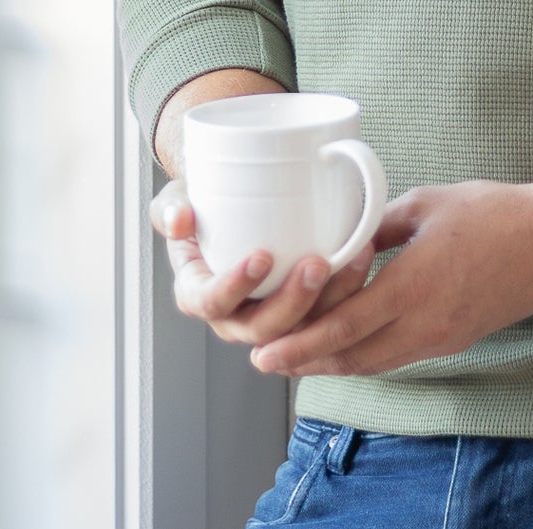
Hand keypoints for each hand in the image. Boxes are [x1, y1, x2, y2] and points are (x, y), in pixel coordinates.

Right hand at [149, 176, 375, 346]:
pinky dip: (347, 298)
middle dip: (293, 301)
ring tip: (355, 259)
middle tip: (317, 262)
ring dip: (331, 302)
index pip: (212, 303)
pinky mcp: (300, 315)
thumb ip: (170, 207)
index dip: (236, 287)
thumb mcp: (175, 200)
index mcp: (198, 294)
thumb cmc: (198, 204)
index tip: (261, 256)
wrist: (224, 210)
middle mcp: (233, 318)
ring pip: (301, 331)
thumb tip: (180, 219)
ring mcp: (269, 321)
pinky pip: (324, 321)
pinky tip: (363, 263)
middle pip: (264, 328)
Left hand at [248, 178, 532, 377]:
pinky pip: (399, 356)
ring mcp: (443, 338)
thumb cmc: (496, 213)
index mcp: (414, 286)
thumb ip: (378, 224)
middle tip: (266, 362)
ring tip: (297, 359)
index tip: (264, 351)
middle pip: (352, 357)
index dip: (300, 344)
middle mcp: (427, 323)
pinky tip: (347, 347)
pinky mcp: (456, 340)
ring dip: (334, 363)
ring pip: (375, 363)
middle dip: (305, 362)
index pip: (345, 327)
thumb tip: (344, 235)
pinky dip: (365, 356)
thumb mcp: (426, 204)